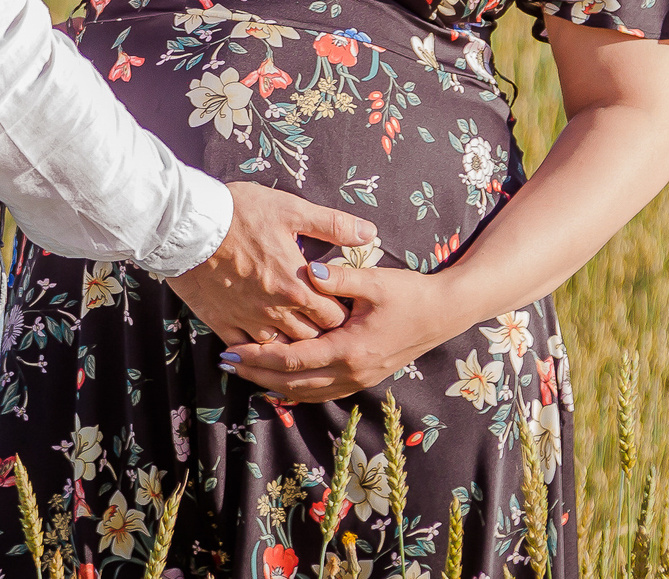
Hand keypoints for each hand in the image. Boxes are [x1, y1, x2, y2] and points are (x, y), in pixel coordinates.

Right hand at [166, 183, 376, 343]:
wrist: (187, 224)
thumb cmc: (240, 212)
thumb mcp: (291, 209)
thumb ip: (334, 224)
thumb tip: (370, 233)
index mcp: (297, 284)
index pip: (334, 316)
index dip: (342, 313)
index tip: (343, 308)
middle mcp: (276, 310)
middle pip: (312, 338)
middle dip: (321, 333)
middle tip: (324, 324)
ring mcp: (248, 320)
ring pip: (281, 350)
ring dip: (292, 344)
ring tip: (298, 335)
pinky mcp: (222, 324)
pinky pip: (246, 351)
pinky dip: (257, 352)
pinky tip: (263, 346)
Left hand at [219, 262, 468, 402]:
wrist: (443, 314)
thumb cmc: (409, 294)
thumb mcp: (375, 281)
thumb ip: (340, 279)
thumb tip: (310, 275)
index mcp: (348, 349)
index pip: (291, 360)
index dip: (258, 358)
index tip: (230, 350)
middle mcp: (350, 372)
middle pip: (291, 383)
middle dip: (256, 375)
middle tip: (226, 363)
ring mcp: (357, 380)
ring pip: (305, 393)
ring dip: (272, 385)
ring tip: (245, 373)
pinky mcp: (363, 379)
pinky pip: (321, 393)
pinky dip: (296, 391)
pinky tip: (281, 384)